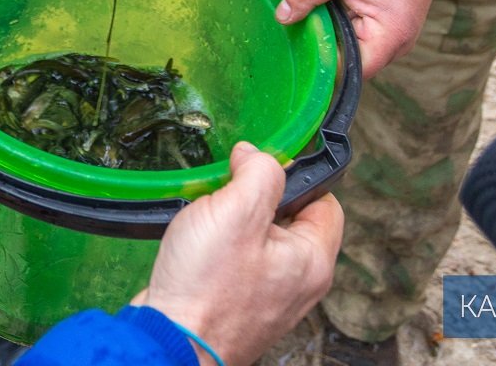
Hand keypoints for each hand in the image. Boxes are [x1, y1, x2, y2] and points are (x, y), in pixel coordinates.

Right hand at [132, 142, 343, 365]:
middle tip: (226, 196)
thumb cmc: (206, 285)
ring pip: (261, 241)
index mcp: (313, 260)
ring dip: (234, 224)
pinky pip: (240, 264)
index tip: (259, 169)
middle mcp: (300, 284)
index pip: (325, 201)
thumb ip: (259, 173)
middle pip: (290, 220)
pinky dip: (221, 249)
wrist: (170, 341)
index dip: (295, 177)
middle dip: (256, 200)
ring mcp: (271, 299)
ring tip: (207, 223)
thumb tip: (257, 154)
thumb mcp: (236, 210)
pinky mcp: (242, 307)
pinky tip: (198, 247)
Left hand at [275, 0, 440, 78]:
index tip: (294, 48)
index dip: (320, 64)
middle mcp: (394, 46)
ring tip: (304, 18)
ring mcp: (390, 38)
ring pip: (349, 49)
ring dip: (328, 35)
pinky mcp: (384, 28)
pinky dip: (337, 26)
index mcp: (388, 37)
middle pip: (347, 63)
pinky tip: (320, 12)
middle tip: (290, 31)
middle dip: (320, 48)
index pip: (348, 70)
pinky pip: (355, 36)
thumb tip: (283, 16)